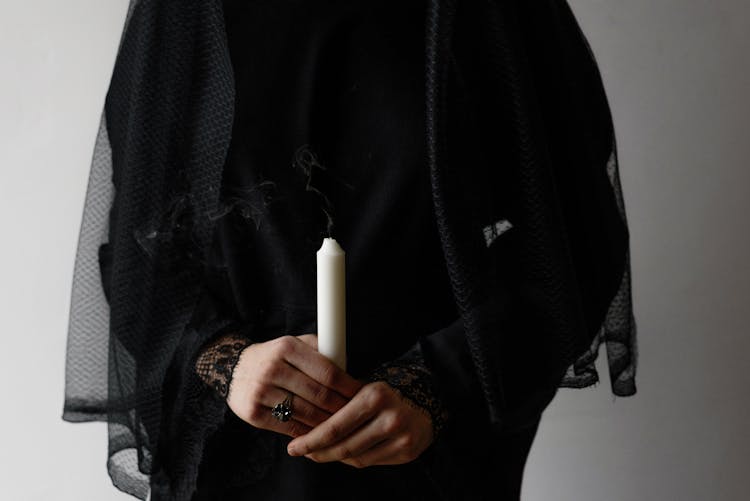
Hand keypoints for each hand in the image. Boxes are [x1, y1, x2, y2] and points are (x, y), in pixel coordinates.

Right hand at [227, 334, 363, 437]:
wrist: (233, 368)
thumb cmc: (274, 357)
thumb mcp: (294, 343)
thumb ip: (321, 350)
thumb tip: (350, 366)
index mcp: (288, 348)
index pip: (327, 371)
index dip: (348, 386)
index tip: (362, 394)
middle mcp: (273, 368)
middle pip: (319, 395)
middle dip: (342, 407)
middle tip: (356, 413)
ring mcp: (261, 392)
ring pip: (306, 413)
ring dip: (327, 422)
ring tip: (342, 425)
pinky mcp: (253, 413)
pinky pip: (288, 427)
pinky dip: (308, 433)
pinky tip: (319, 433)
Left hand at [285, 380, 434, 467]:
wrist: (428, 398)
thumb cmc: (386, 392)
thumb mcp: (364, 388)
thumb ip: (340, 404)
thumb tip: (305, 425)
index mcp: (374, 395)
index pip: (334, 426)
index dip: (310, 439)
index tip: (293, 445)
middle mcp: (389, 417)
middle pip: (343, 446)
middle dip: (317, 451)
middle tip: (299, 451)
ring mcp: (400, 437)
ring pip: (355, 457)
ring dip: (333, 457)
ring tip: (318, 452)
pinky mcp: (407, 451)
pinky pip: (370, 462)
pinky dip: (353, 459)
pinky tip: (342, 453)